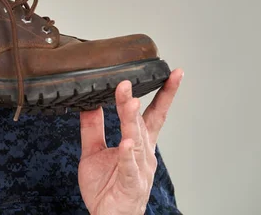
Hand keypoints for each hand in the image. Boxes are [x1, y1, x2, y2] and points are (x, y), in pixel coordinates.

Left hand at [78, 69, 182, 214]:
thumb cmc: (106, 187)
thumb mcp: (93, 152)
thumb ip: (92, 128)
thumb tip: (88, 103)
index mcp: (138, 144)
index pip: (153, 114)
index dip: (164, 94)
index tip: (172, 73)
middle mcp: (144, 154)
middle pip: (142, 123)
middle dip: (134, 102)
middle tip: (128, 81)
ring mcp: (139, 169)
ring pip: (136, 141)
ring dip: (132, 121)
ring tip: (130, 102)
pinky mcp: (130, 184)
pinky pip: (128, 168)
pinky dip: (127, 155)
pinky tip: (126, 143)